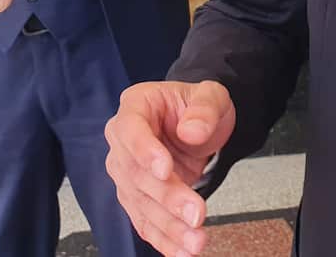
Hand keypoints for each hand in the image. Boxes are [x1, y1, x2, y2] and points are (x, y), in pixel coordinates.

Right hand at [104, 80, 235, 255]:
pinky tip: (180, 252)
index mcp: (136, 106)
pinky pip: (146, 222)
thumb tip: (192, 131)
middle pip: (137, 173)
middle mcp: (124, 141)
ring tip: (195, 241)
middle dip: (168, 198)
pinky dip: (164, 239)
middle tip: (196, 214)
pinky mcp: (137, 197)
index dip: (145, 151)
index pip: (131, 129)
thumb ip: (205, 108)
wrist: (199, 124)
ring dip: (168, 227)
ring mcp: (127, 171)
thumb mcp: (212, 95)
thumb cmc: (199, 106)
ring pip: (141, 204)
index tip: (164, 170)